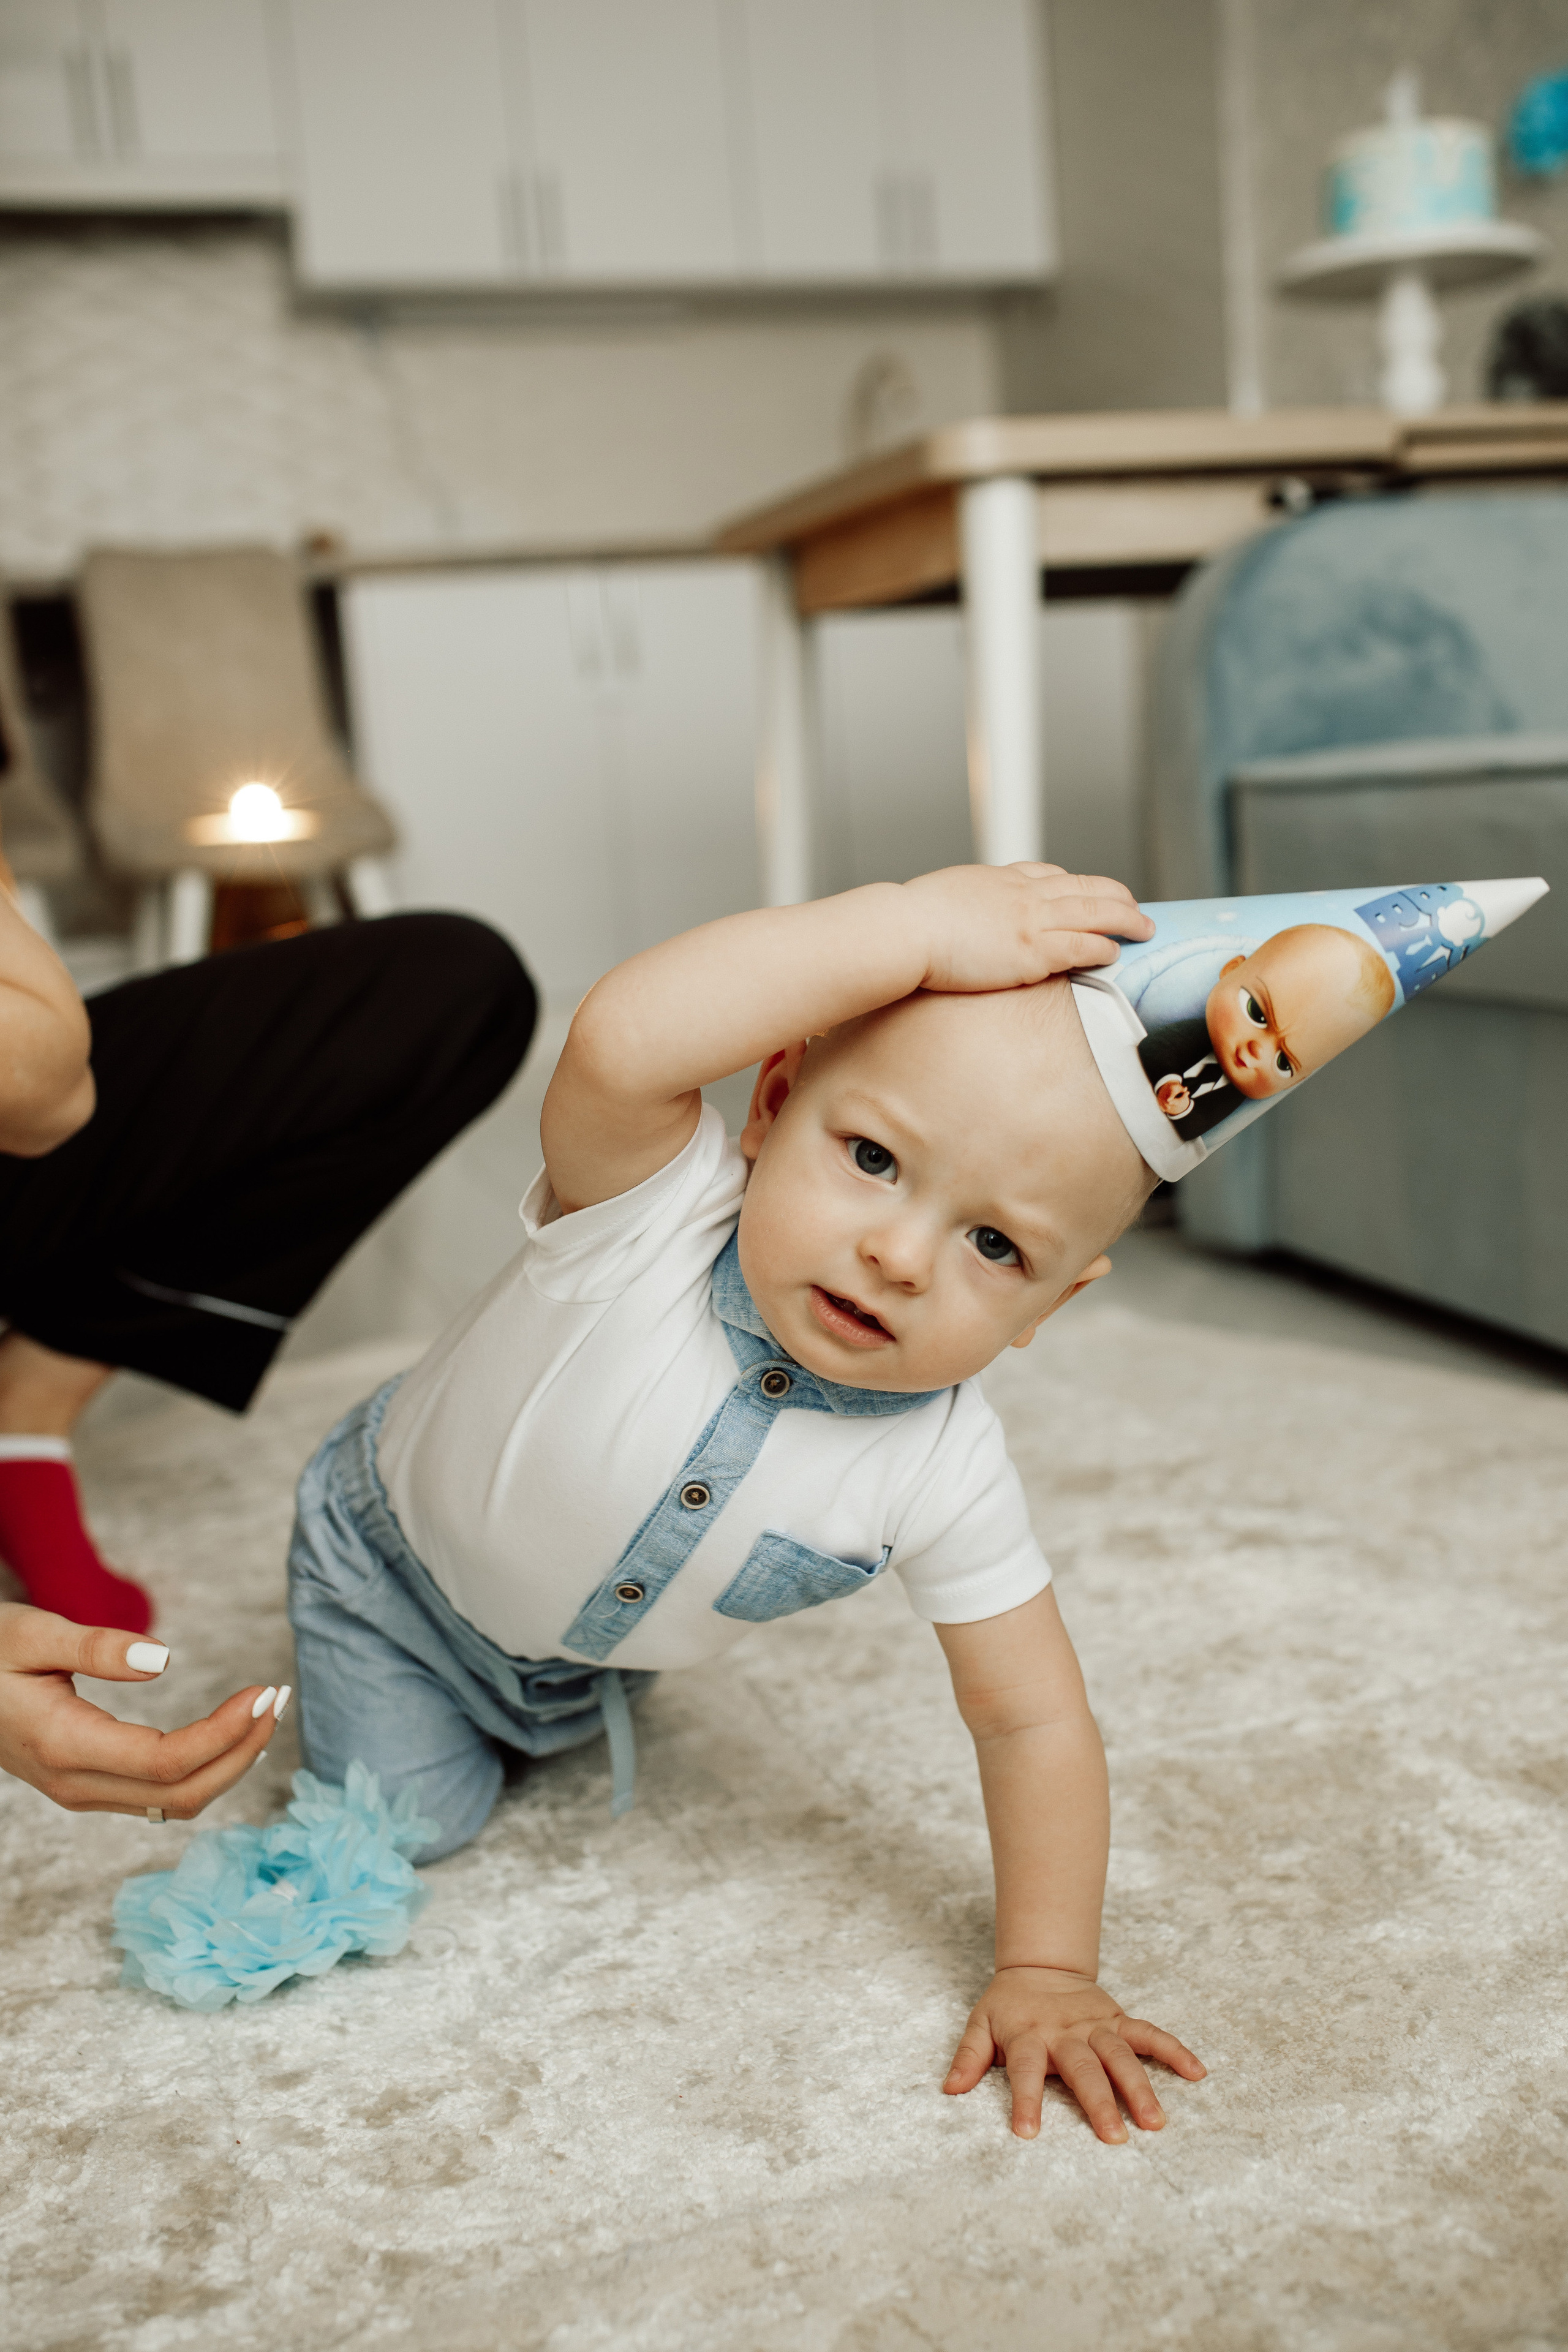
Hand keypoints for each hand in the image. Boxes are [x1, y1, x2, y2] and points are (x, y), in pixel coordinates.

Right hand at [0, 1601, 281, 1818]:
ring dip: (231, 1761)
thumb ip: (95, 1647)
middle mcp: (76, 1783)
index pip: (167, 1761)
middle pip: (183, 1793)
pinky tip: (232, 1732)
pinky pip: (160, 1795)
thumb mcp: (30, 1633)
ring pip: (176, 1802)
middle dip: (243, 1749)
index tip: (264, 1691)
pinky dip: (207, 1767)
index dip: (226, 1733)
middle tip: (280, 1695)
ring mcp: (82, 1792)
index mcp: (65, 1745)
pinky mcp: (89, 1786)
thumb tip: (162, 1658)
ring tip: (268, 1708)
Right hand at [905, 864, 1153, 995]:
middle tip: (1135, 905)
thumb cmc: (910, 920)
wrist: (905, 929)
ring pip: (1094, 911)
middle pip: (1084, 886)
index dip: (1076, 885)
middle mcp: (1023, 893)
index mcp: (1000, 879)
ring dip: (1125, 918)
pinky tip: (1116, 952)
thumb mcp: (944, 895)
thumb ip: (966, 901)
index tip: (1090, 892)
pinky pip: (1082, 945)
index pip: (1050, 875)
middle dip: (1115, 895)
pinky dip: (1104, 946)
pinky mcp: (1032, 950)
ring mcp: (1031, 919)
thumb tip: (961, 914)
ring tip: (1145, 928)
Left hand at [944, 1966, 1204, 2142]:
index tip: (1027, 2133)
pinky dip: (1173, 2049)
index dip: (1025, 2099)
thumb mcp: (980, 2024)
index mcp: (1028, 2036)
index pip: (1024, 2071)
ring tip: (1155, 2121)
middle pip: (1082, 2068)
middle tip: (1114, 2138)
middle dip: (1098, 2102)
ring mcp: (1095, 2025)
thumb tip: (949, 2089)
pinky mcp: (1117, 2019)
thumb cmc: (1008, 2007)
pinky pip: (1148, 2033)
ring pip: (1119, 2055)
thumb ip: (968, 2056)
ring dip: (1139, 2086)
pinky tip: (1197, 2072)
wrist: (1039, 1966)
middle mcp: (1065, 2032)